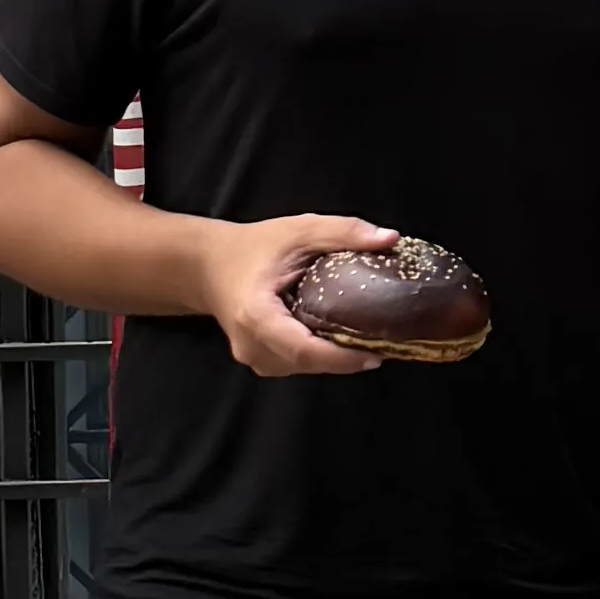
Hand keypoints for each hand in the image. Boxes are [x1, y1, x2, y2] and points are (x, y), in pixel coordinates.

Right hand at [197, 211, 403, 380]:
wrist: (209, 264)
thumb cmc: (253, 246)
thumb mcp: (300, 231)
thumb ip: (343, 232)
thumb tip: (390, 238)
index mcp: (256, 316)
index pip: (302, 350)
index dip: (340, 358)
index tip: (374, 354)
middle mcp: (250, 345)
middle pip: (306, 363)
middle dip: (344, 358)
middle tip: (381, 343)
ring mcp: (252, 357)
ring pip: (301, 368)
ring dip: (331, 358)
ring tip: (363, 340)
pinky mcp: (258, 360)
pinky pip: (294, 365)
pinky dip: (317, 355)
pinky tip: (335, 338)